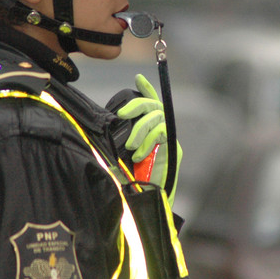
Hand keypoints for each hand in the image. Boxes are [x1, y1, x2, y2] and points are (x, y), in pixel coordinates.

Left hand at [116, 74, 182, 199]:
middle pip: (153, 106)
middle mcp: (162, 131)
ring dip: (140, 129)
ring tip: (130, 145)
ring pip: (155, 119)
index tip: (138, 77)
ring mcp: (169, 140)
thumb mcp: (122, 156)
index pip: (151, 104)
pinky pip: (160, 134)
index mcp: (150, 129)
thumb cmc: (134, 180)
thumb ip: (119, 142)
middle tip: (122, 114)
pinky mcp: (173, 149)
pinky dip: (148, 142)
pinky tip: (138, 155)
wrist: (149, 201)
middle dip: (138, 105)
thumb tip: (106, 131)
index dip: (146, 89)